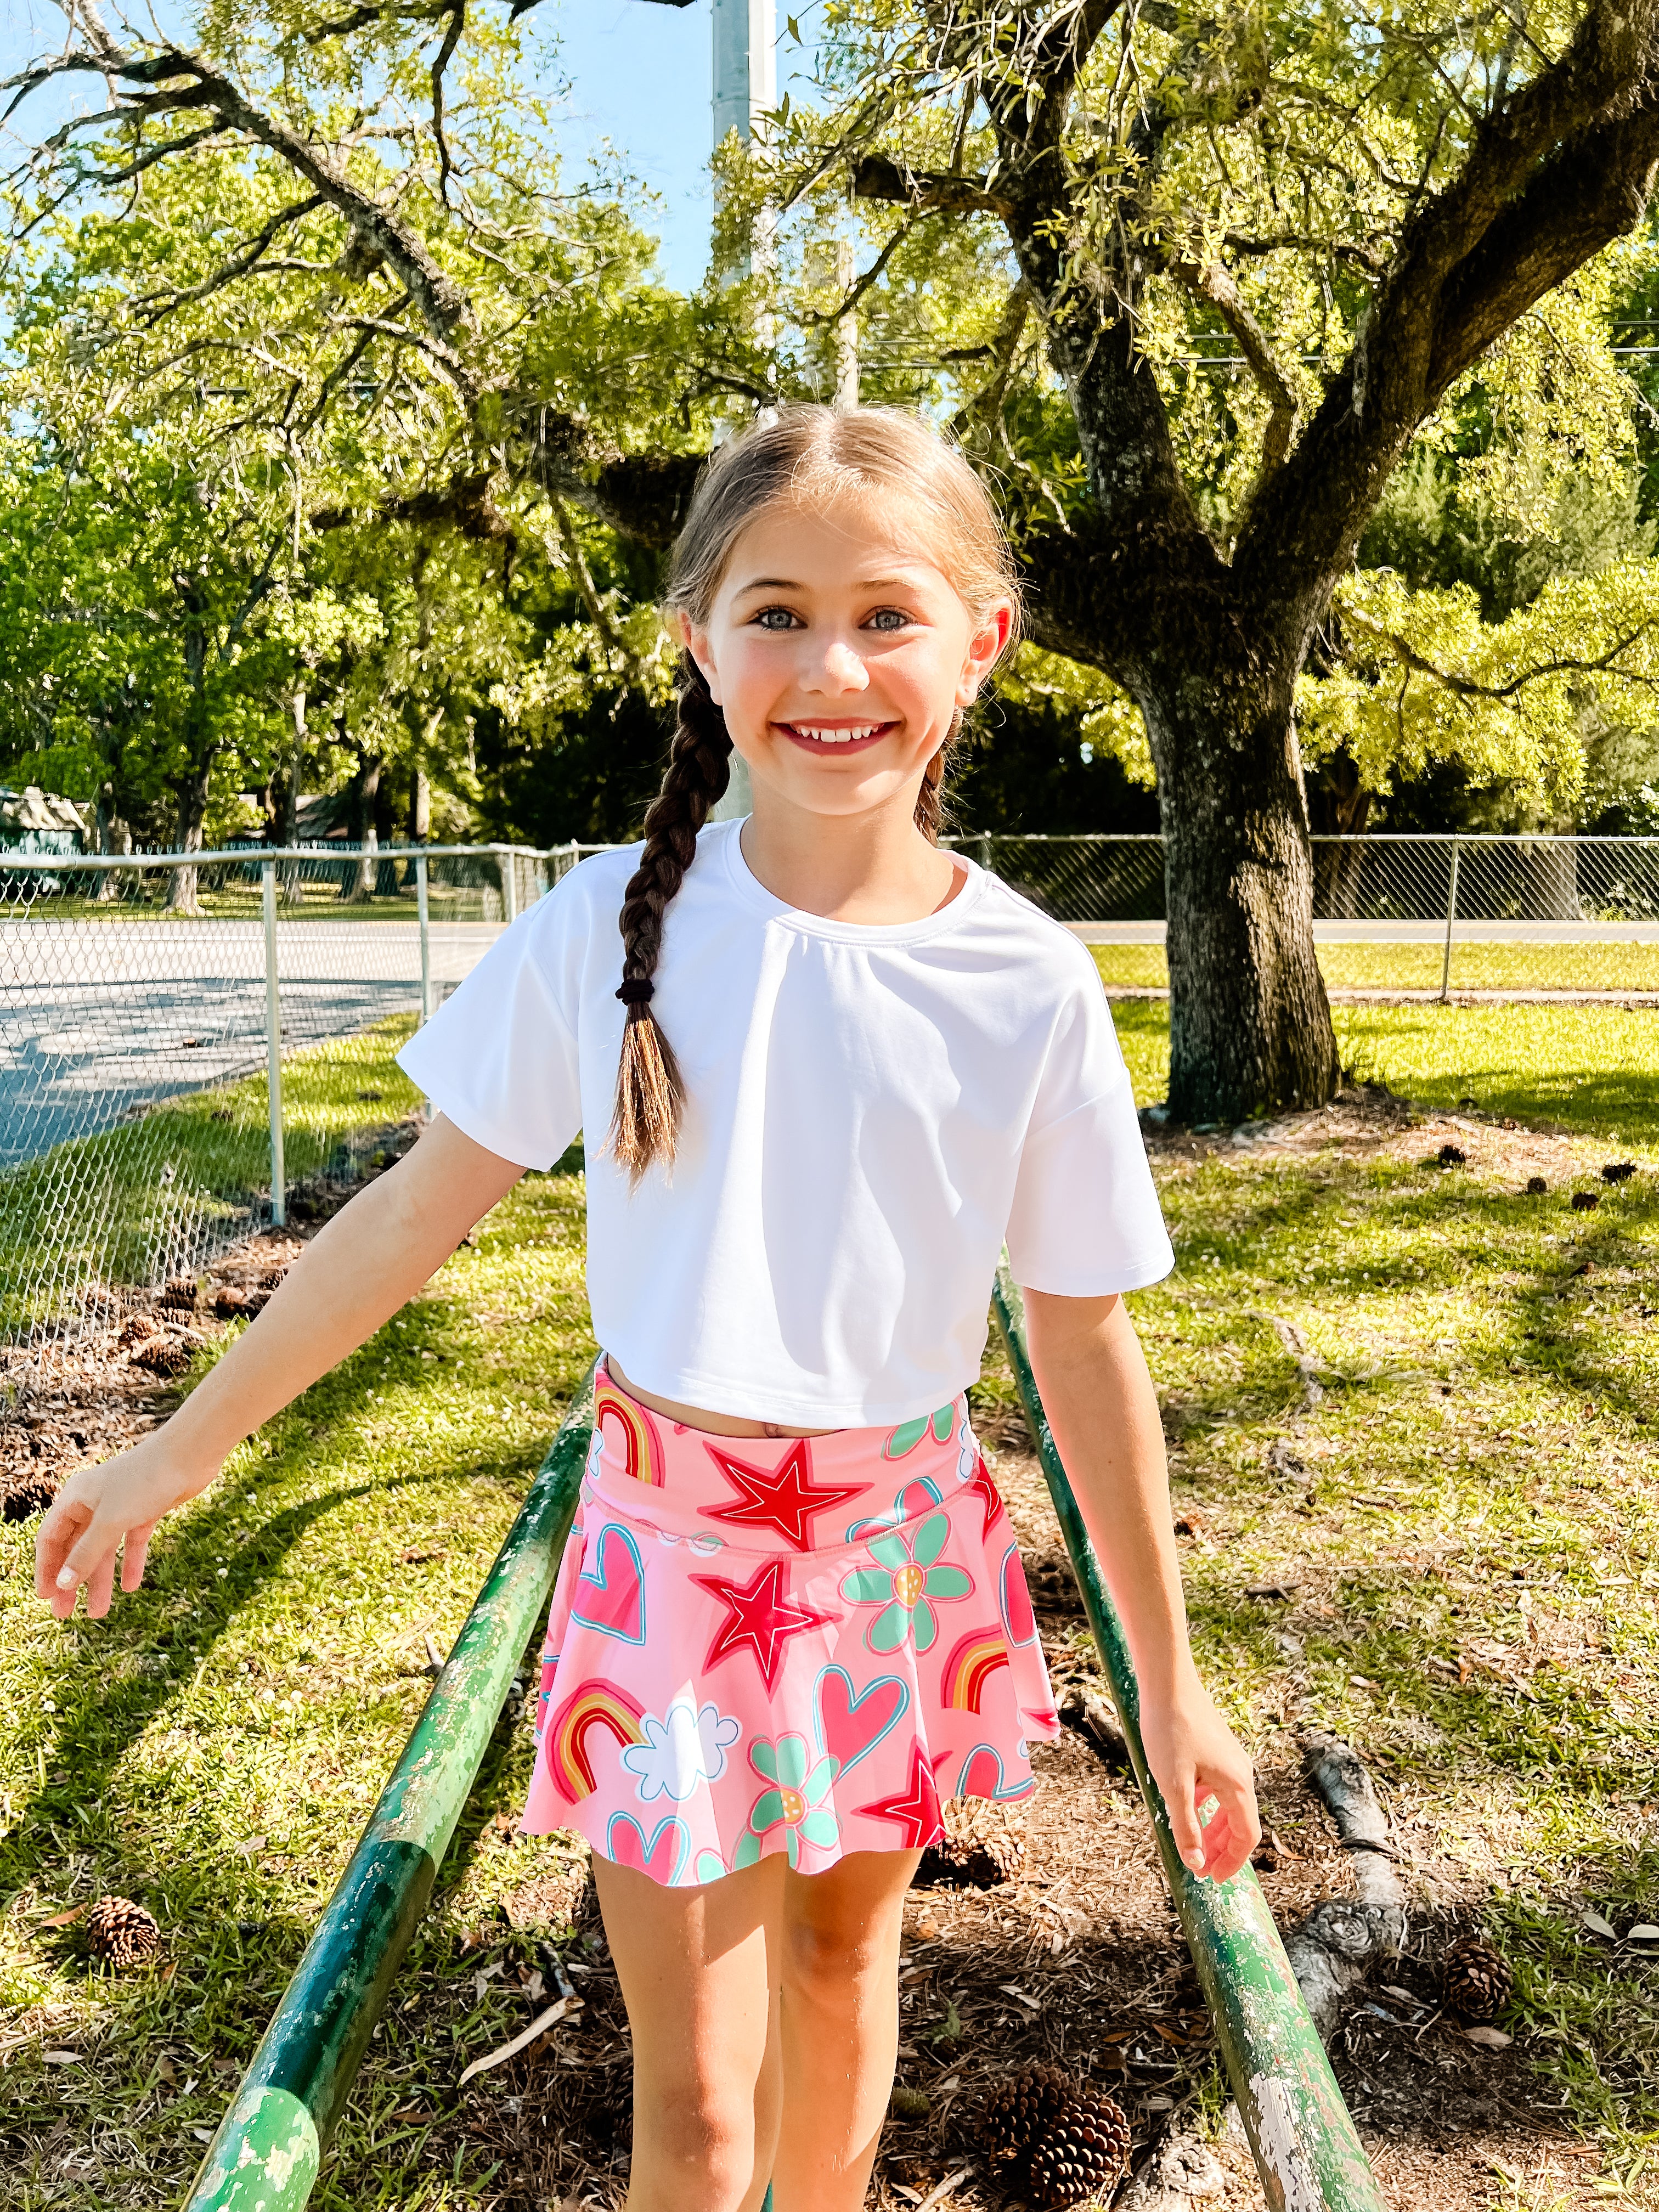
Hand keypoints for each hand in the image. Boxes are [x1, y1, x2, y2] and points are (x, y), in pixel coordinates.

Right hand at [35, 1430, 215, 1621]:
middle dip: (71, 1581)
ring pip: (105, 1549)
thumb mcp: (110, 1522)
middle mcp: (94, 1502)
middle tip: (65, 1614)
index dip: (47, 1568)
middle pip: (76, 1547)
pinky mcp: (145, 1509)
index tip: (46, 1597)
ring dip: (101, 1579)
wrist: (189, 1455)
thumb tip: (62, 1584)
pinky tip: (131, 1586)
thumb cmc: (144, 1481)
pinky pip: (132, 1541)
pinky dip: (131, 1562)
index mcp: (76, 1498)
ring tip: (99, 1612)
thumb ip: (86, 1554)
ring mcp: (121, 1506)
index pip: (51, 1538)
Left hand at [1139, 1669, 1260, 1884]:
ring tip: (1195, 1846)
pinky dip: (1207, 1806)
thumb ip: (1186, 1828)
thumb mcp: (1173, 1786)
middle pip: (1240, 1822)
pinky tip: (1187, 1809)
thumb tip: (1196, 1864)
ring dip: (1214, 1829)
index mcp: (1237, 1785)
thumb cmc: (1170, 1731)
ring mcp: (1230, 1759)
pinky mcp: (1216, 1749)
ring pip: (1228, 1805)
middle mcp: (1241, 1773)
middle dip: (1223, 1849)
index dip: (1233, 1862)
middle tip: (1203, 1870)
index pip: (1247, 1836)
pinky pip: (1217, 1787)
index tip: (1215, 1880)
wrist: (1168, 1683)